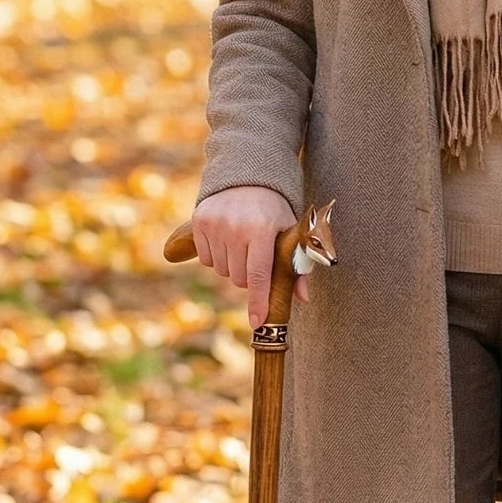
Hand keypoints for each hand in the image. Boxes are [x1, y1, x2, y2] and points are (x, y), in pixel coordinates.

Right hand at [191, 186, 308, 329]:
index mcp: (262, 231)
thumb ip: (297, 266)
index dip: (258, 302)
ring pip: (220, 270)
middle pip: (239, 278)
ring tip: (243, 247)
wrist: (248, 178)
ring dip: (232, 268)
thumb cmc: (274, 211)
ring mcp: (214, 225)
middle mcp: (235, 228)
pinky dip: (215, 258)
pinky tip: (227, 241)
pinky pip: (205, 258)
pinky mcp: (199, 222)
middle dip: (249, 278)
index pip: (259, 275)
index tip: (257, 323)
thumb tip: (303, 299)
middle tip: (257, 259)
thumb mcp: (290, 233)